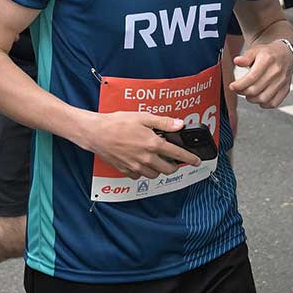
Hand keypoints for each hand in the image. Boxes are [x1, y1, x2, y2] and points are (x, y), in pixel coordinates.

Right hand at [80, 110, 198, 178]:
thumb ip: (163, 122)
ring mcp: (136, 167)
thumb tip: (180, 124)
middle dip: (174, 166)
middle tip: (173, 159)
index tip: (196, 161)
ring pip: (155, 174)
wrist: (96, 133)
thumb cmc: (117, 123)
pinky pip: (140, 176)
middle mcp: (146, 158)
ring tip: (156, 159)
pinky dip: (143, 171)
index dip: (190, 158)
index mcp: (153, 144)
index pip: (178, 154)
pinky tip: (140, 161)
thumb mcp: (143, 117)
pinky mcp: (126, 171)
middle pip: (168, 169)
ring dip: (159, 168)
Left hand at [229, 40, 292, 107]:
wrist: (285, 54)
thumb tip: (237, 61)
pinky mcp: (286, 89)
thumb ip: (245, 57)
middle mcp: (276, 71)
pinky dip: (264, 104)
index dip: (239, 85)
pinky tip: (259, 98)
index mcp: (267, 60)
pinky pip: (274, 103)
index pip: (251, 77)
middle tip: (239, 90)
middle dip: (243, 92)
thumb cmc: (268, 54)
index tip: (233, 86)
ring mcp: (282, 81)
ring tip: (248, 94)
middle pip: (256, 89)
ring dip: (252, 99)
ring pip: (264, 98)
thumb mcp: (255, 50)